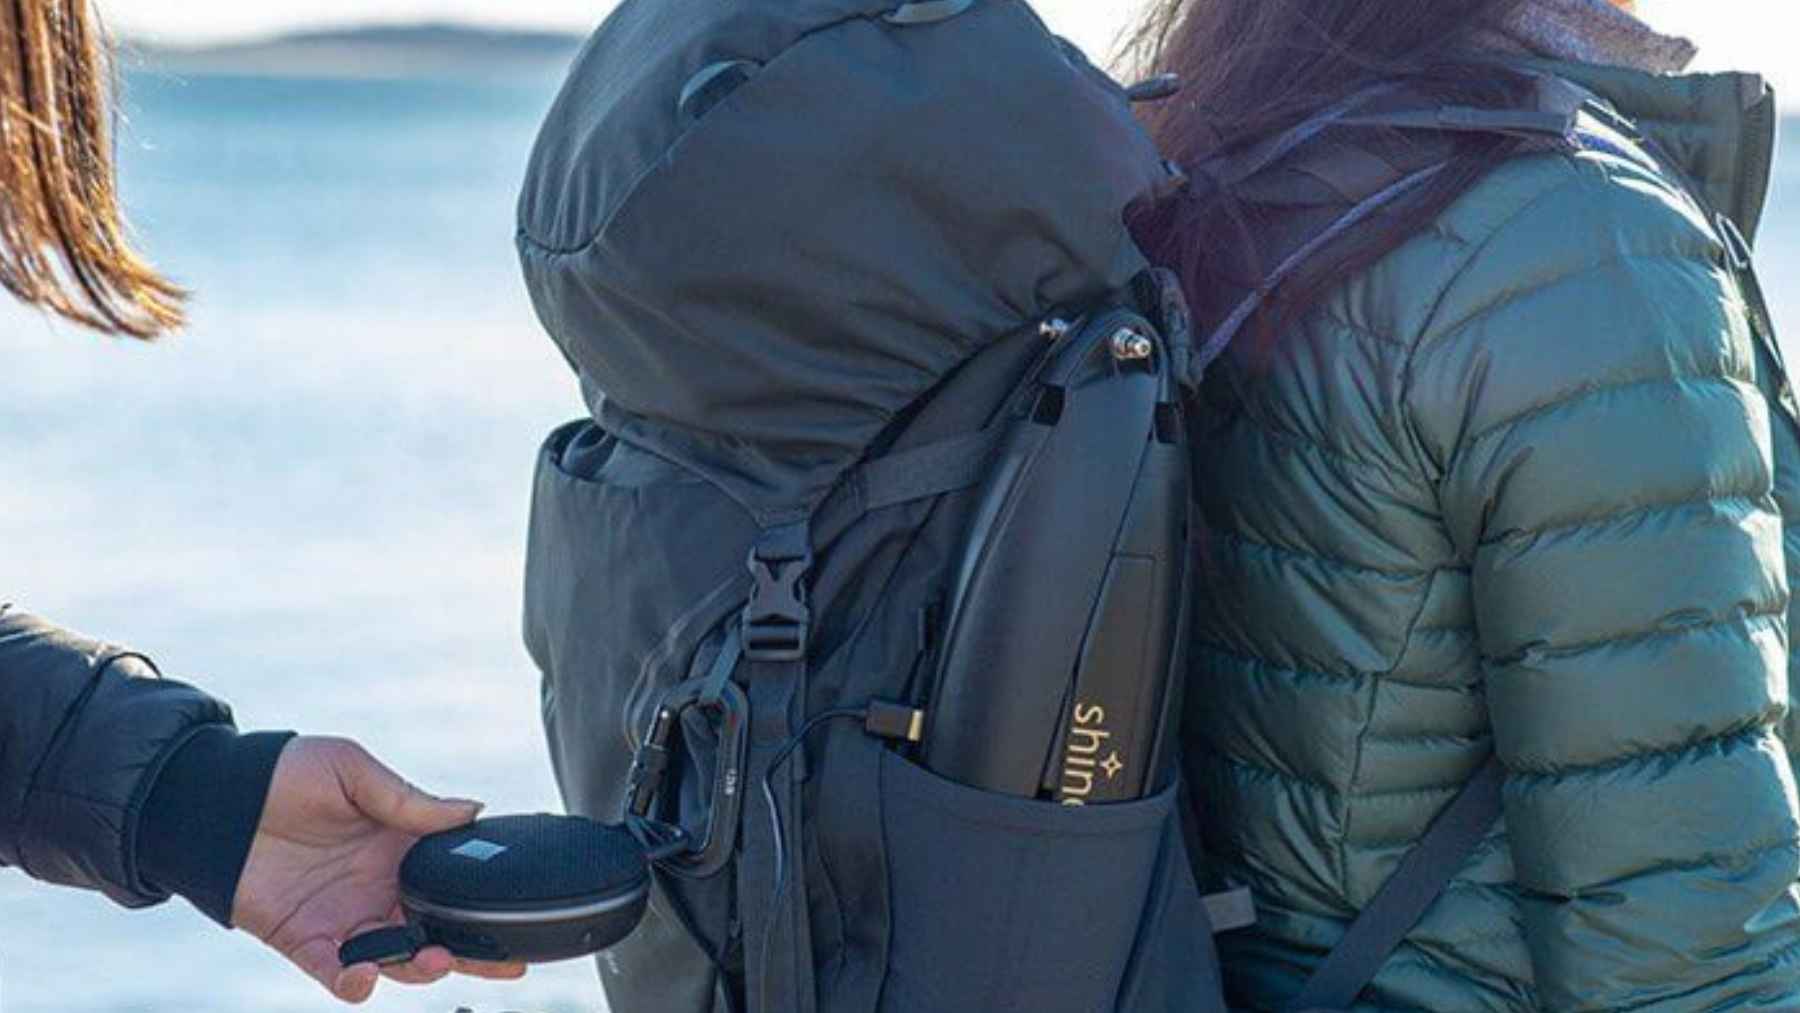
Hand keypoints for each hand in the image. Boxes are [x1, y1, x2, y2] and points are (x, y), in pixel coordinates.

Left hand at [231, 737, 528, 1002]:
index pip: (454, 882)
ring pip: (397, 960)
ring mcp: (345, 918)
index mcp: (401, 848)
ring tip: (435, 959)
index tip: (517, 914)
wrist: (217, 797)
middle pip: (438, 931)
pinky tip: (363, 976)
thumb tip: (474, 811)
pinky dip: (352, 983)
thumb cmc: (286, 772)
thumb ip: (409, 800)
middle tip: (504, 959)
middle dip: (473, 952)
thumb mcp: (352, 771)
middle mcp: (380, 889)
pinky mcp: (305, 940)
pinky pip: (335, 974)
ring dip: (421, 967)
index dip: (485, 901)